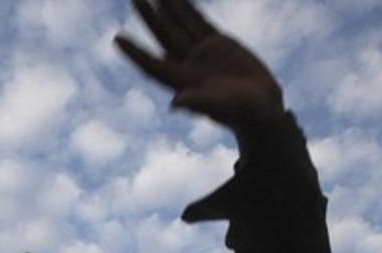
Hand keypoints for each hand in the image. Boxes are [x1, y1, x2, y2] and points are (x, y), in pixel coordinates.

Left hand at [115, 0, 284, 141]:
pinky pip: (200, 22)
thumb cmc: (243, 113)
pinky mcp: (219, 44)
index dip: (135, 52)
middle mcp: (188, 65)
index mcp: (183, 81)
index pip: (152, 65)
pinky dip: (189, 10)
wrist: (263, 108)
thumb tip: (175, 103)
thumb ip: (200, 103)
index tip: (117, 39)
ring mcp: (203, 53)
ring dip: (167, 9)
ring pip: (180, 26)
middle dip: (149, 19)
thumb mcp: (222, 107)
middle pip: (163, 38)